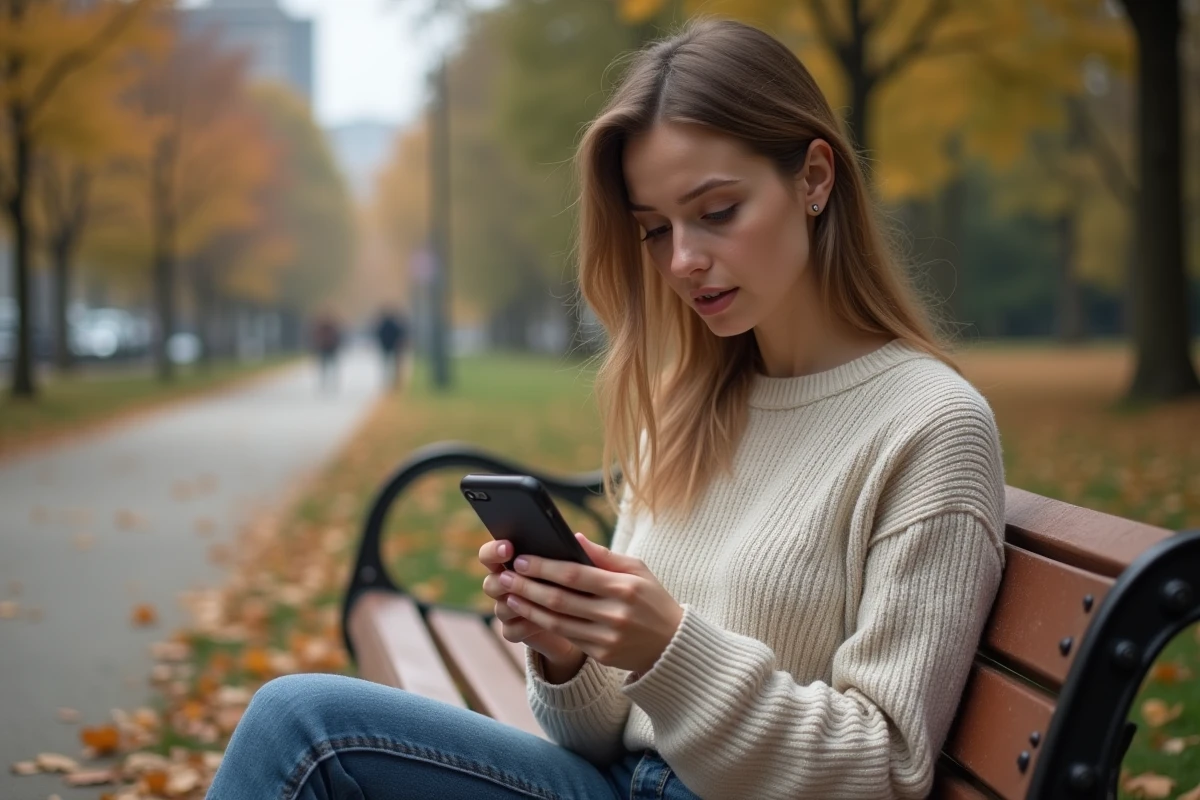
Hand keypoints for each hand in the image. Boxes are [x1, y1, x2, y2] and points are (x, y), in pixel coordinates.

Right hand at [478, 539, 583, 669]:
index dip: (494, 550)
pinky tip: (543, 622)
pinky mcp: (515, 631)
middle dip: (502, 581)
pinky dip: (527, 625)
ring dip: (518, 604)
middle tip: (515, 576)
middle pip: (489, 584)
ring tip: (537, 600)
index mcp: (512, 562)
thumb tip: (577, 538)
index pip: (490, 554)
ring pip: (500, 608)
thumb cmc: (579, 584)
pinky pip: (511, 630)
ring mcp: (508, 610)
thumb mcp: (582, 566)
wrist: (580, 620)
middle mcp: (505, 585)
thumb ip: (580, 551)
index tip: (509, 547)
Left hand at [495, 533, 683, 674]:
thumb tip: (573, 538)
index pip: (574, 575)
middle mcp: (614, 614)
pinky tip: (529, 613)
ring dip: (529, 608)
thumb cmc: (652, 600)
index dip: (544, 567)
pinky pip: (566, 637)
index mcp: (624, 588)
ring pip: (557, 622)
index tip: (521, 560)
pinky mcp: (601, 655)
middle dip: (527, 586)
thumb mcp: (638, 570)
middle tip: (504, 576)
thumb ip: (605, 555)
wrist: (672, 646)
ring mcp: (607, 638)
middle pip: (559, 599)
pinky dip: (543, 625)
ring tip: (509, 595)